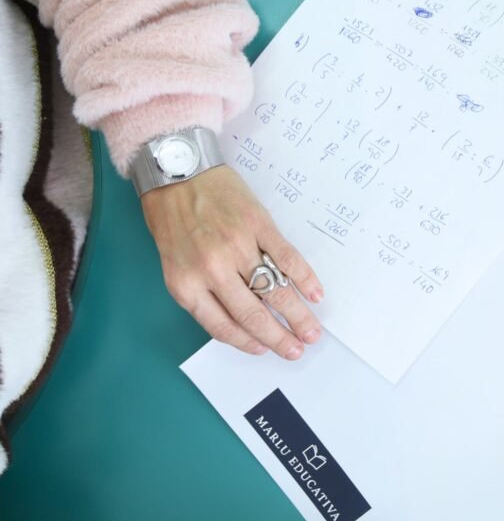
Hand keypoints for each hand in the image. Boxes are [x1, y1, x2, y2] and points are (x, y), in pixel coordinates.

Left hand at [141, 165, 323, 358]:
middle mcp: (212, 269)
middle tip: (297, 350)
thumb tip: (240, 318)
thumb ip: (201, 290)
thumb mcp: (173, 261)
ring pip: (274, 290)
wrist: (175, 170)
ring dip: (297, 314)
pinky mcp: (258, 224)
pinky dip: (304, 278)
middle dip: (279, 337)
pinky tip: (315, 293)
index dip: (248, 342)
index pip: (222, 325)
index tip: (265, 350)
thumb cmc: (171, 217)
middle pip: (253, 314)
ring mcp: (237, 246)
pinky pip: (286, 257)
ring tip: (311, 331)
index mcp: (186, 283)